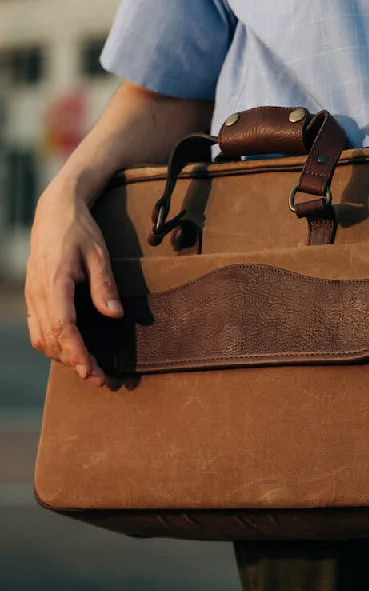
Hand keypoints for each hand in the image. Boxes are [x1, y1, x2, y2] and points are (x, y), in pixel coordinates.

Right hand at [25, 181, 122, 386]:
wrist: (55, 211)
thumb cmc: (80, 231)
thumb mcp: (99, 254)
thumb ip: (105, 286)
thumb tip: (114, 316)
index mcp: (54, 282)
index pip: (63, 327)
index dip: (77, 353)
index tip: (92, 371)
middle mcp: (38, 292)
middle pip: (51, 339)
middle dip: (74, 362)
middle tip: (99, 379)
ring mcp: (32, 294)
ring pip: (41, 337)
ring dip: (63, 357)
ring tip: (88, 369)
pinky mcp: (34, 295)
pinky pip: (38, 328)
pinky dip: (53, 344)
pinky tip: (71, 351)